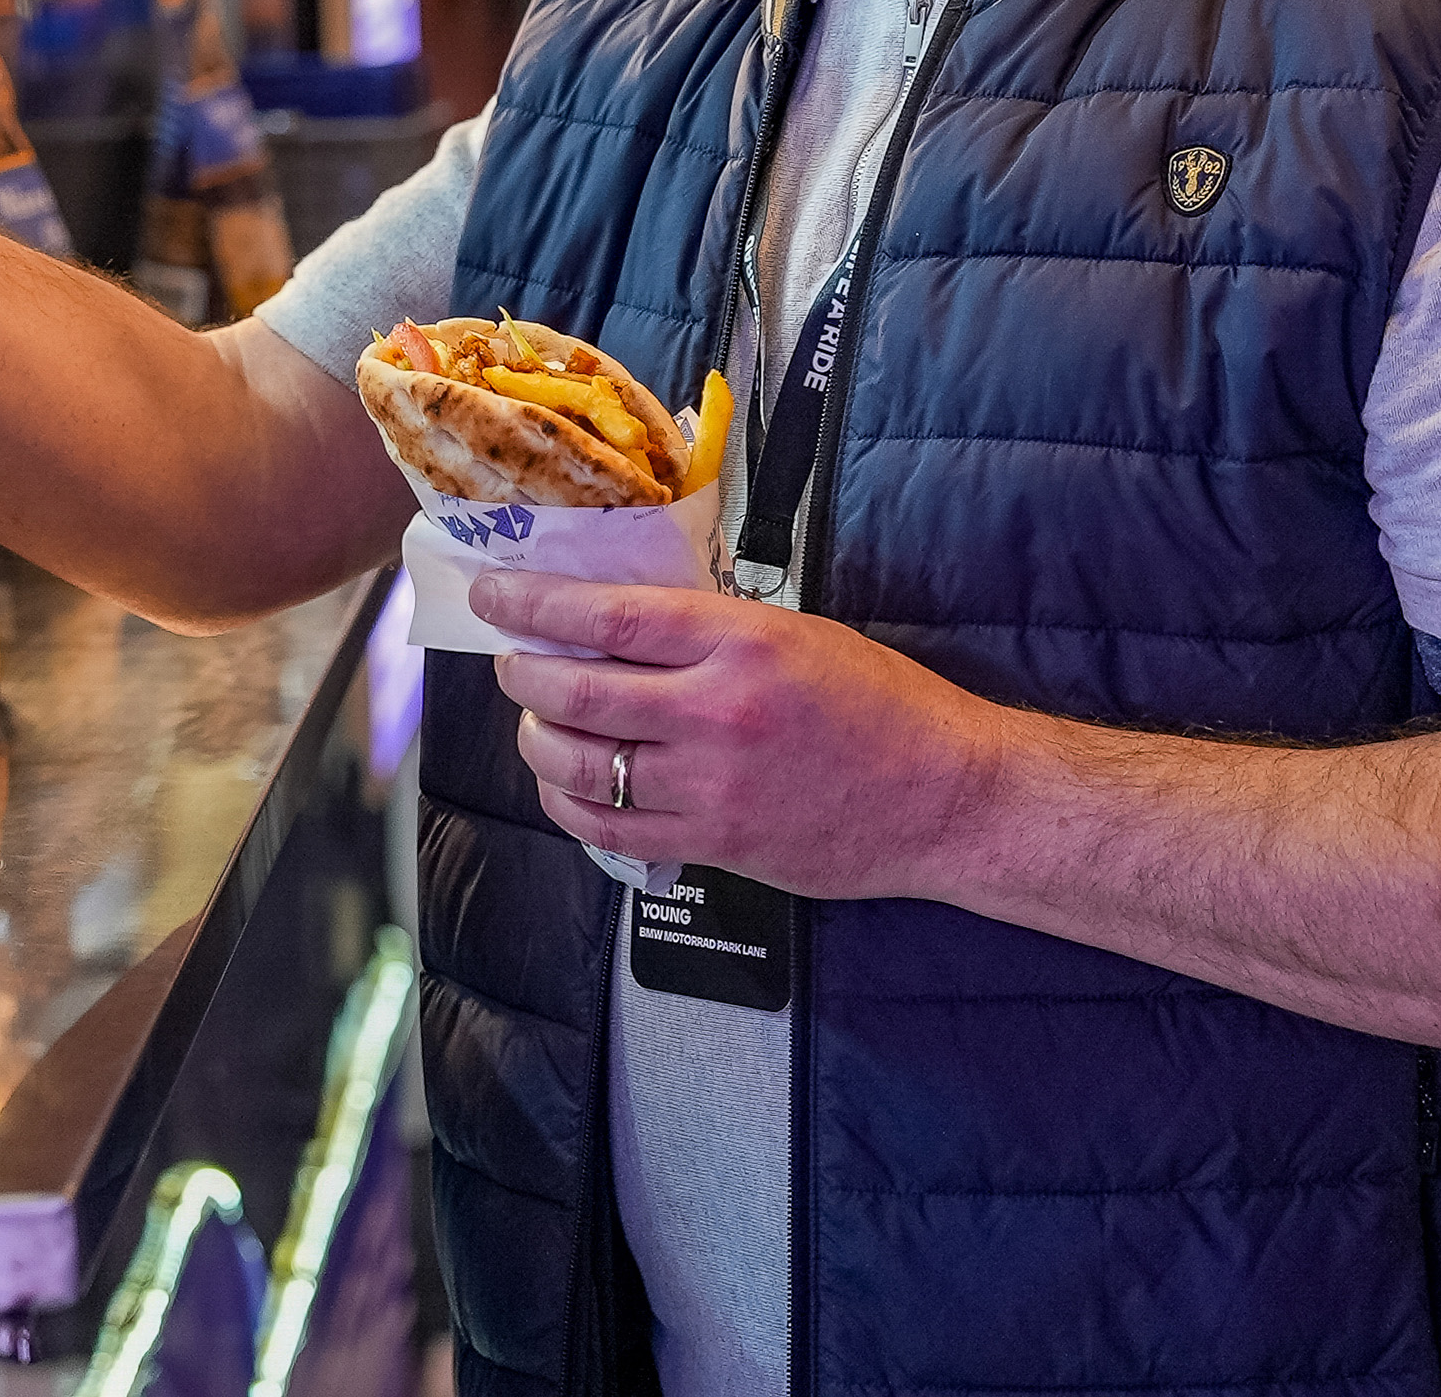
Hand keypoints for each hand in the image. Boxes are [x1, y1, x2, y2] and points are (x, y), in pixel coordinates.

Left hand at [477, 573, 1008, 900]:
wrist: (945, 795)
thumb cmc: (881, 705)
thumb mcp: (795, 634)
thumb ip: (708, 631)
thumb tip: (619, 623)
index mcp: (739, 641)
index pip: (608, 615)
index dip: (535, 604)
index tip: (496, 596)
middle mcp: (715, 712)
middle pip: (576, 691)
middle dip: (522, 674)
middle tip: (509, 662)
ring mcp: (709, 785)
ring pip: (579, 765)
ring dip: (538, 740)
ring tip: (537, 721)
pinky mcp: (714, 843)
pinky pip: (608, 829)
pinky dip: (569, 805)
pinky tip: (566, 787)